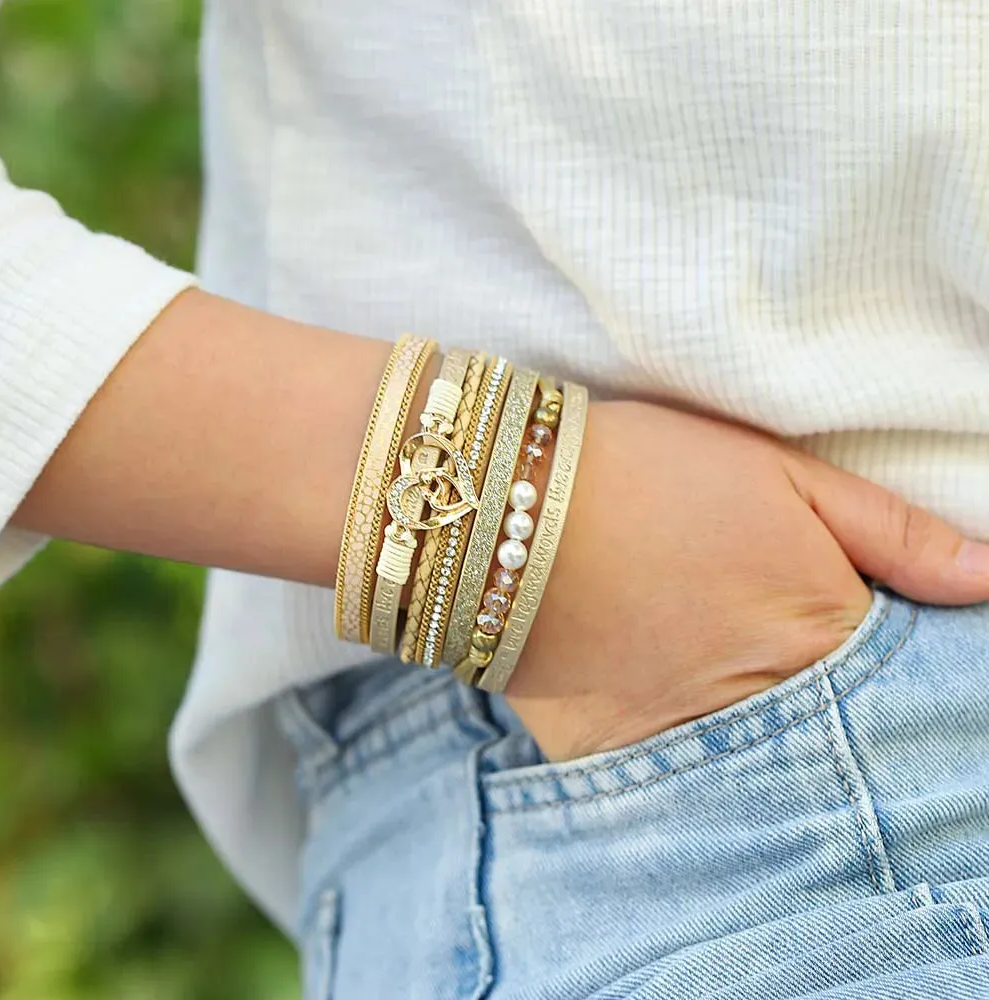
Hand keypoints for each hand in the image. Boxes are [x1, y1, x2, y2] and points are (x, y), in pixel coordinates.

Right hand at [506, 400, 988, 759]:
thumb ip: (892, 532)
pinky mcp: (611, 761)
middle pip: (830, 740)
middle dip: (827, 713)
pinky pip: (667, 785)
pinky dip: (679, 763)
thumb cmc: (649, 472)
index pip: (899, 686)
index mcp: (818, 635)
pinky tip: (663, 706)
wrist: (503, 502)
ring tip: (711, 674)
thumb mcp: (780, 472)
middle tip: (769, 647)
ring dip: (757, 744)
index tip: (844, 633)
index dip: (886, 664)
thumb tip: (988, 580)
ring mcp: (680, 745)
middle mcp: (759, 709)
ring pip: (753, 775)